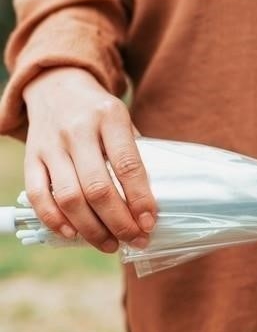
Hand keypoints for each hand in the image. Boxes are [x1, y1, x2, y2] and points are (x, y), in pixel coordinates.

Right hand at [23, 67, 156, 251]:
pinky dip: (55, 220)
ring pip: (68, 197)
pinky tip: (73, 234)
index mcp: (110, 117)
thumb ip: (136, 155)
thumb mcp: (124, 121)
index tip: (149, 223)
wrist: (57, 86)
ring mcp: (51, 144)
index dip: (139, 199)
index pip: (128, 165)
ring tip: (110, 244)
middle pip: (97, 187)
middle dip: (119, 222)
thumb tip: (150, 202)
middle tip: (135, 240)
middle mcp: (78, 130)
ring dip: (91, 229)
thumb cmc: (100, 113)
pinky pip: (38, 195)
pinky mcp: (31, 157)